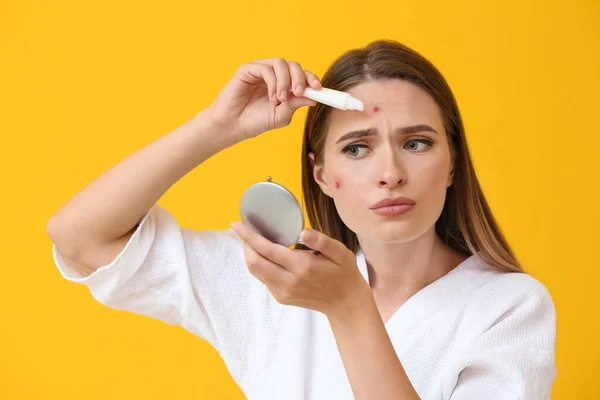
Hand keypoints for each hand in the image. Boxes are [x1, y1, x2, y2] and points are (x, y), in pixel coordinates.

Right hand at [206, 58, 321, 140]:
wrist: (232, 126)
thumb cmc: (255, 122)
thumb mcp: (281, 115)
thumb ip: (296, 104)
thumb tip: (314, 97)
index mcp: (283, 84)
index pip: (301, 75)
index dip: (311, 79)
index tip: (318, 89)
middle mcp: (273, 75)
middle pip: (293, 65)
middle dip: (299, 78)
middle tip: (299, 92)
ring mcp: (260, 71)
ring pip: (280, 63)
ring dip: (285, 81)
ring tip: (280, 99)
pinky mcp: (247, 69)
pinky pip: (265, 68)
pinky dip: (272, 82)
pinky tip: (271, 97)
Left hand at [230, 221, 370, 317]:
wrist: (345, 303)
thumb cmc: (343, 273)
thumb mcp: (340, 252)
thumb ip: (321, 241)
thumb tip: (302, 232)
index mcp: (303, 267)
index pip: (267, 250)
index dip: (249, 236)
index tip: (237, 225)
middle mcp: (289, 281)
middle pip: (254, 262)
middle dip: (246, 245)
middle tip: (247, 231)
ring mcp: (283, 292)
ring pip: (255, 271)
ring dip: (251, 255)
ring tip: (255, 241)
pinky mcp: (281, 298)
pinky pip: (263, 278)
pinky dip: (260, 264)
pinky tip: (267, 256)